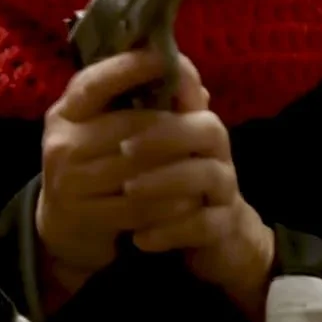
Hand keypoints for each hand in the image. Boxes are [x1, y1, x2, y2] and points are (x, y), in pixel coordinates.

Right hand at [35, 49, 209, 308]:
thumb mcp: (103, 127)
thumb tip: (189, 76)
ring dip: (175, 165)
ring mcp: (69, 181)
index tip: (165, 56)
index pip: (94, 84)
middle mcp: (62, 143)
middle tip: (209, 123)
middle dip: (171, 125)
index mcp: (65, 113)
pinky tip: (189, 198)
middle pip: (127, 127)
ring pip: (136, 168)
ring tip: (205, 159)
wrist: (63, 222)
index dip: (128, 68)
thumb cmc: (94, 161)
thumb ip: (142, 101)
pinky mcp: (85, 216)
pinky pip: (137, 206)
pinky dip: (167, 202)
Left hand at [121, 107, 275, 321]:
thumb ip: (133, 118)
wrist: (212, 234)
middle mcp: (217, 151)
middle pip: (207, 129)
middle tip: (123, 149)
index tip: (125, 90)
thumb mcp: (154, 147)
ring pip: (208, 175)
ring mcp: (225, 188)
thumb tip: (96, 83)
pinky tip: (140, 238)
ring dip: (166, 181)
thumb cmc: (172, 179)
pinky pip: (205, 225)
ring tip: (129, 190)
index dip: (166, 86)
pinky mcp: (225, 225)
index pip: (191, 91)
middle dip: (165, 135)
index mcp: (198, 122)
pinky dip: (171, 231)